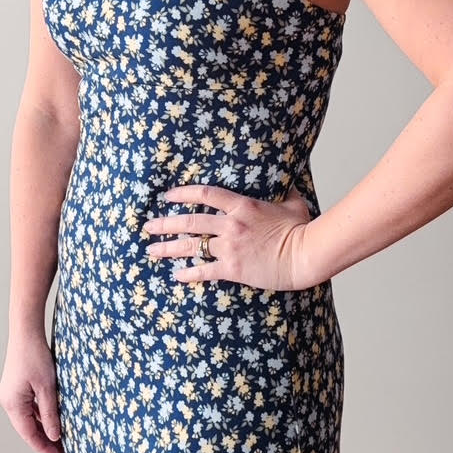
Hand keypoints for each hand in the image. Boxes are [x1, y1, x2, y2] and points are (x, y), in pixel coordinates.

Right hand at [0, 330, 62, 452]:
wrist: (25, 333)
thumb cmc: (35, 357)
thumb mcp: (47, 388)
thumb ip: (50, 414)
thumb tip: (54, 436)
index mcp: (13, 404)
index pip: (29, 435)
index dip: (44, 447)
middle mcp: (8, 402)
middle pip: (27, 429)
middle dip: (44, 440)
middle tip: (62, 451)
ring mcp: (10, 395)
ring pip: (28, 419)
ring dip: (43, 428)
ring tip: (60, 438)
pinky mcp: (15, 388)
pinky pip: (28, 408)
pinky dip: (40, 416)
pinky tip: (53, 419)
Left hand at [141, 182, 317, 291]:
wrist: (304, 255)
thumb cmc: (301, 229)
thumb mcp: (292, 202)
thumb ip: (282, 190)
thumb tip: (285, 178)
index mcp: (242, 205)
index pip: (205, 194)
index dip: (183, 193)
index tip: (168, 196)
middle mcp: (231, 225)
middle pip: (189, 221)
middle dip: (165, 223)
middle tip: (148, 226)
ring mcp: (230, 247)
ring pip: (191, 246)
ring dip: (168, 247)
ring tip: (151, 249)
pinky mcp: (232, 268)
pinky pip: (204, 270)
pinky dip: (189, 273)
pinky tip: (176, 275)